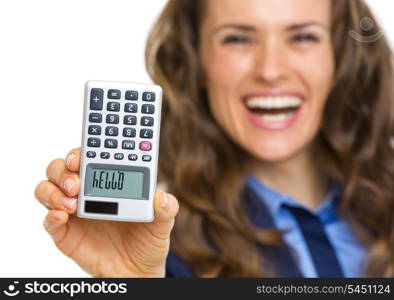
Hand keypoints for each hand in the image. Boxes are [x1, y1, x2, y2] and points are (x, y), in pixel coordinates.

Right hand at [34, 148, 178, 276]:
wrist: (137, 270)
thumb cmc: (147, 239)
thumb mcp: (162, 222)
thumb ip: (166, 208)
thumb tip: (162, 198)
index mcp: (109, 180)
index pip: (91, 156)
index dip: (83, 150)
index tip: (84, 152)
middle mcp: (87, 191)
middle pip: (62, 168)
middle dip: (65, 169)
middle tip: (77, 181)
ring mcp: (73, 211)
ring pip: (48, 188)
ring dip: (55, 190)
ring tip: (72, 202)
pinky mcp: (65, 233)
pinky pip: (48, 220)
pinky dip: (50, 215)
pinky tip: (62, 216)